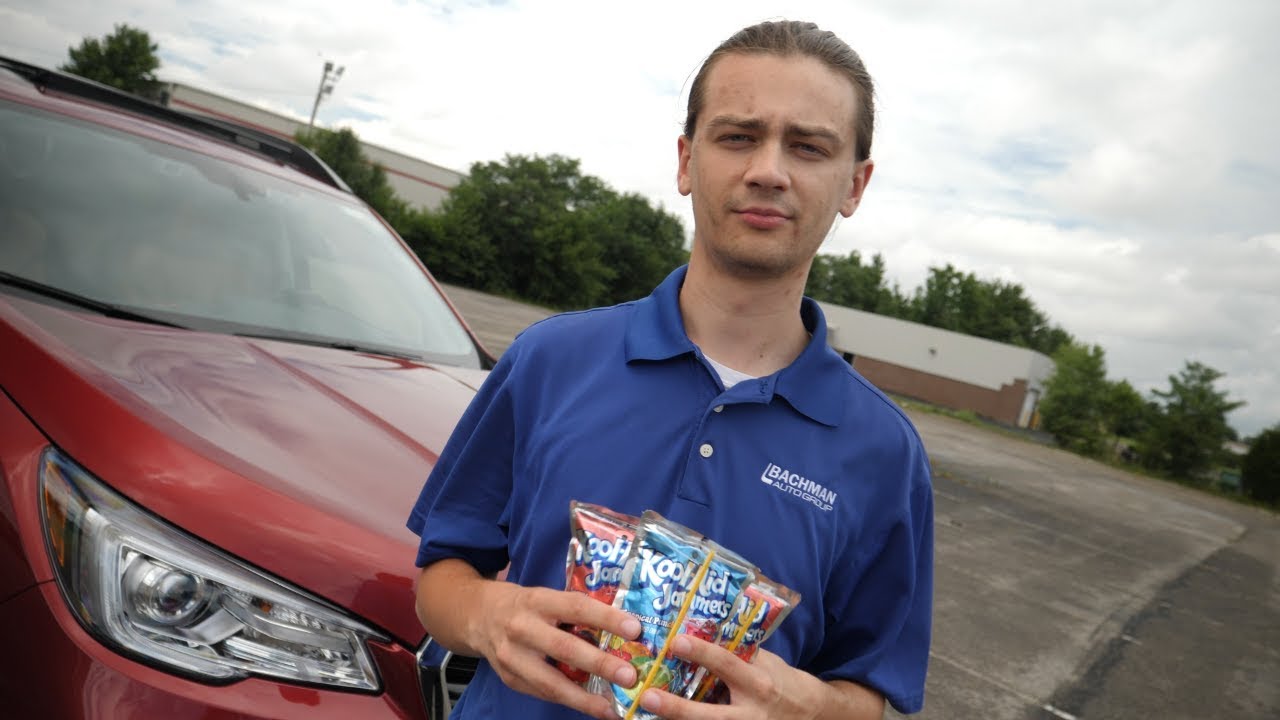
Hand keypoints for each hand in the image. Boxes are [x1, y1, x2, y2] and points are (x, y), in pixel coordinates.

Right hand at [474, 581, 643, 719]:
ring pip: (551, 681)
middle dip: (599, 664)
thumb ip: (575, 611)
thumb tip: (622, 628)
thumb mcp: (546, 596)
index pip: (576, 607)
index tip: (635, 629)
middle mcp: (522, 628)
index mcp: (537, 601)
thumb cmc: (524, 605)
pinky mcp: (510, 678)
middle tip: (629, 675)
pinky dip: (569, 701)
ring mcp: (513, 657)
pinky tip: (591, 707)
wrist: (477, 615)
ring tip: (611, 707)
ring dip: (584, 697)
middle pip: (564, 647)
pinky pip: (544, 693)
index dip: (606, 618)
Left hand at [636, 636, 828, 719]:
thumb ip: (738, 652)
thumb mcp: (767, 663)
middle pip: (710, 716)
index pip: (726, 665)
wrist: (811, 714)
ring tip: (644, 715)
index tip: (675, 641)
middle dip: (677, 708)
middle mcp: (751, 714)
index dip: (701, 653)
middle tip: (647, 696)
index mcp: (759, 684)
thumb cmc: (782, 681)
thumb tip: (703, 627)